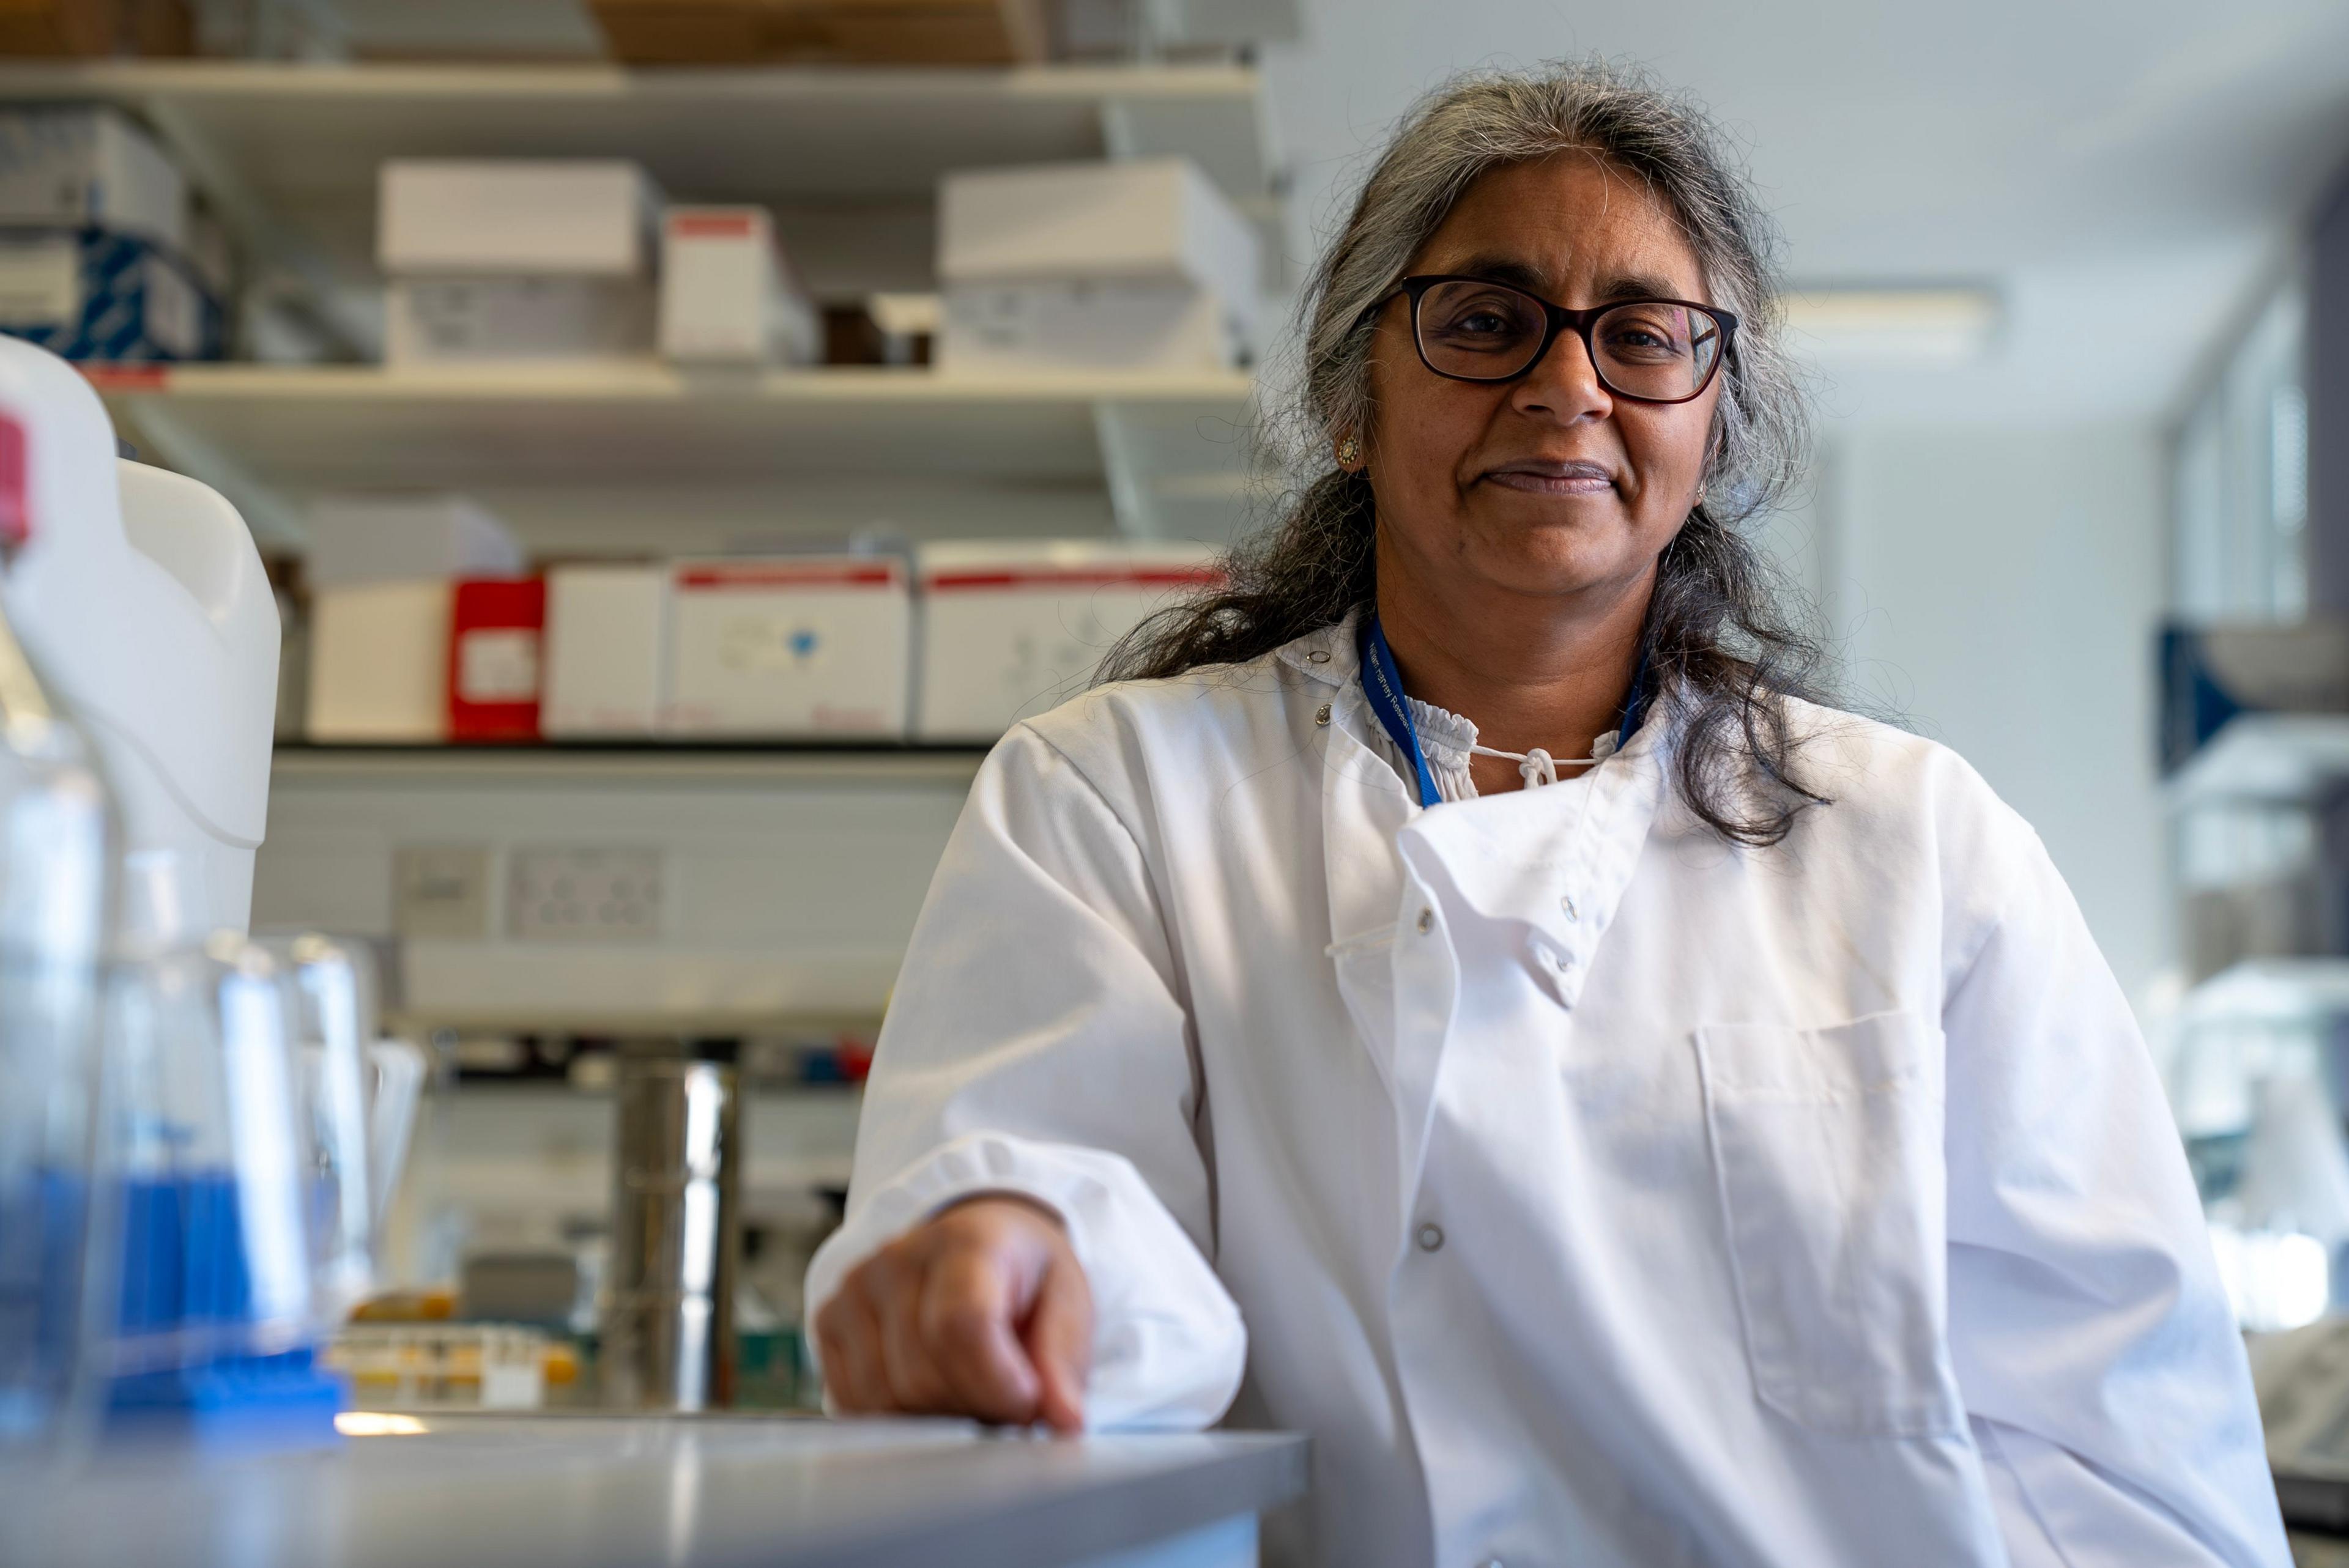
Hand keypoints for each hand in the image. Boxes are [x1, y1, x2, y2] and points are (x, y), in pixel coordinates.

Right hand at [813, 1194, 1092, 1432]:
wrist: (975, 1236)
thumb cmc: (1023, 1273)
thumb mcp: (1066, 1300)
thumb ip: (1063, 1360)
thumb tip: (1065, 1422)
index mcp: (966, 1243)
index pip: (961, 1326)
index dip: (995, 1384)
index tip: (1027, 1405)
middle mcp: (897, 1259)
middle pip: (921, 1376)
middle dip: (973, 1409)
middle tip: (1006, 1402)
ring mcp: (855, 1289)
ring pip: (884, 1399)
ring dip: (936, 1419)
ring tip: (972, 1393)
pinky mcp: (829, 1320)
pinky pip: (853, 1402)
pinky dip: (899, 1416)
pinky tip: (932, 1391)